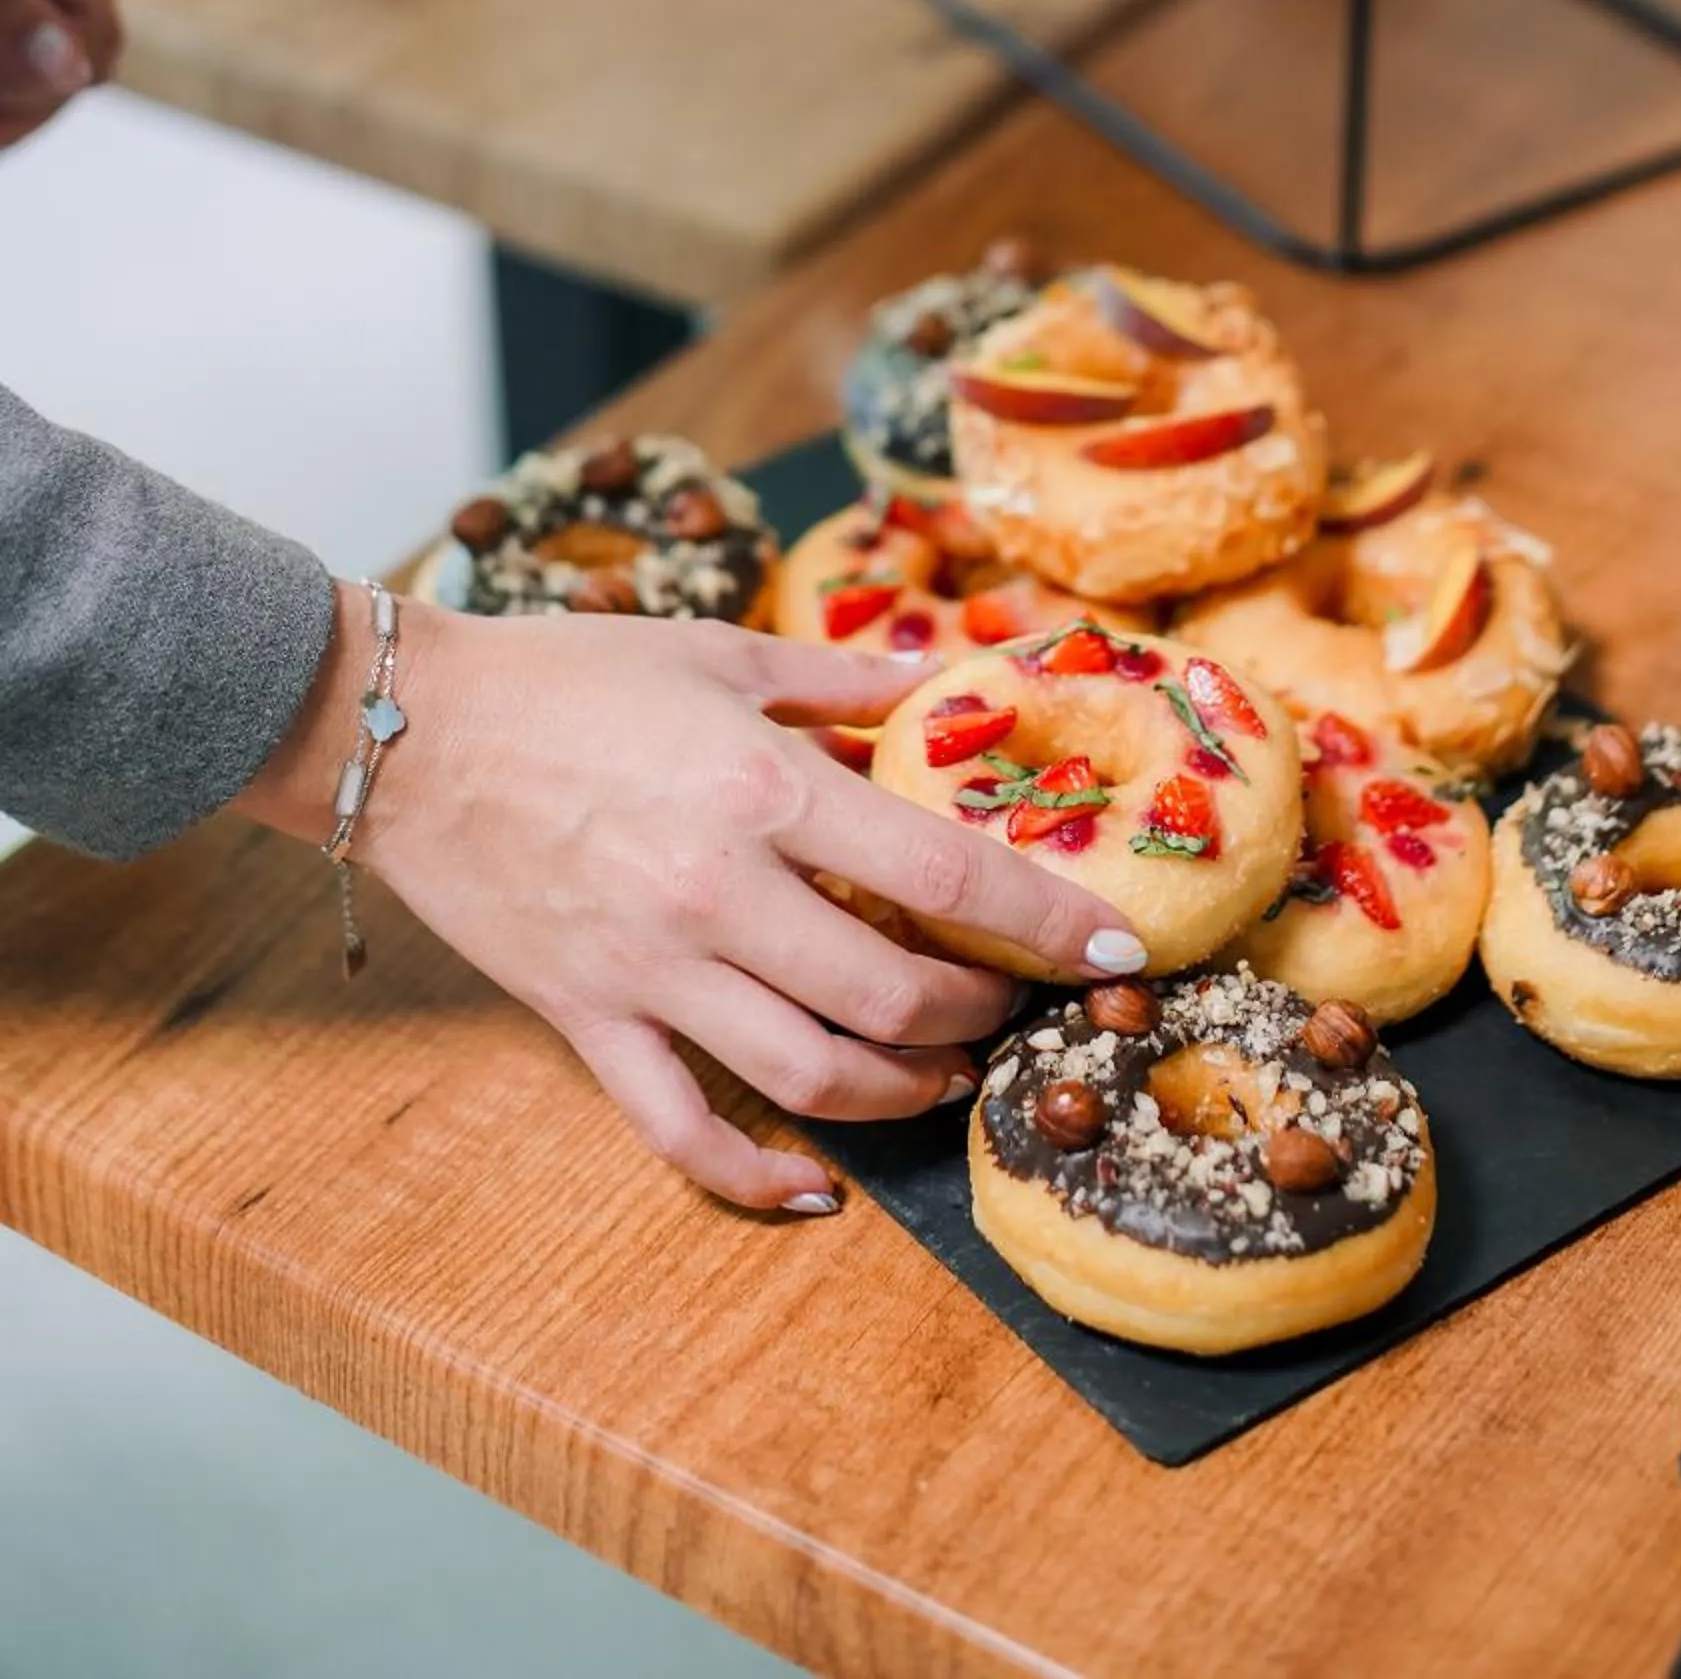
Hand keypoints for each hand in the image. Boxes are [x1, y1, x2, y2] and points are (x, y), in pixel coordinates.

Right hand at [245, 591, 1148, 1215]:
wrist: (405, 731)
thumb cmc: (565, 676)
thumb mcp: (716, 653)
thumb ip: (839, 679)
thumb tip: (941, 673)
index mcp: (763, 789)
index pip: (942, 880)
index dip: (1041, 923)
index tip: (1112, 948)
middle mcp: (719, 894)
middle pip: (893, 997)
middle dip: (979, 1018)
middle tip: (1019, 1007)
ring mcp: (652, 971)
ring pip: (809, 1078)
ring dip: (900, 1097)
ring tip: (945, 1080)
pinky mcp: (589, 1021)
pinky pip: (683, 1131)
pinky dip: (755, 1179)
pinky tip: (816, 1189)